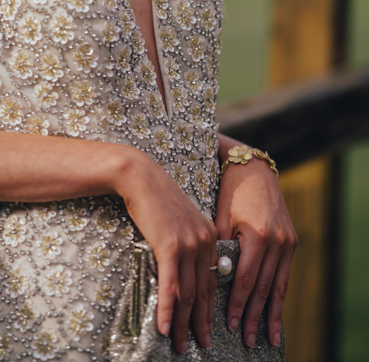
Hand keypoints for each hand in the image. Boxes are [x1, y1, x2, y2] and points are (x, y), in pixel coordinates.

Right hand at [118, 150, 218, 354]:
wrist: (140, 176)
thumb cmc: (155, 196)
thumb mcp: (179, 219)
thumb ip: (187, 241)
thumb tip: (183, 267)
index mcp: (209, 236)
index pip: (212, 280)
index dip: (208, 308)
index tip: (206, 327)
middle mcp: (204, 243)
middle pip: (202, 292)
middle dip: (199, 323)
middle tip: (198, 345)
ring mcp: (188, 245)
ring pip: (187, 294)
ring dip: (183, 323)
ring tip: (179, 344)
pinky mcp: (170, 246)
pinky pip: (170, 286)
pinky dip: (167, 310)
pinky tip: (164, 327)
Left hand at [215, 151, 296, 348]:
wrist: (253, 169)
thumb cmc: (230, 192)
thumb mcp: (221, 219)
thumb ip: (222, 250)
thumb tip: (216, 281)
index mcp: (257, 236)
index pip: (246, 279)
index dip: (238, 304)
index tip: (230, 324)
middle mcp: (276, 241)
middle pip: (264, 287)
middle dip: (255, 316)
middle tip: (247, 340)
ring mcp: (287, 242)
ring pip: (278, 286)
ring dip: (271, 313)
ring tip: (267, 338)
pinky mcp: (291, 241)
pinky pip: (284, 274)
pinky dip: (279, 295)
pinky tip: (276, 313)